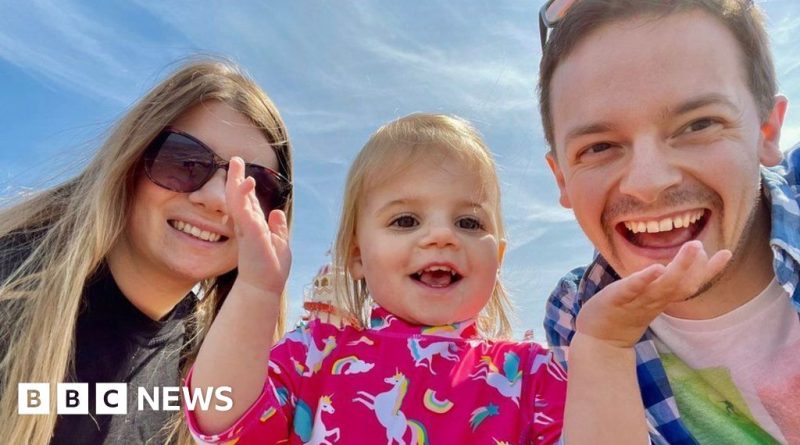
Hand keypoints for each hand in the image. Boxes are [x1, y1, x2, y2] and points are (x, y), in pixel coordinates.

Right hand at [224, 157, 290, 296]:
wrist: (263, 287)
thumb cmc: (270, 269)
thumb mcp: (279, 243)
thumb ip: (277, 227)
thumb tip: (276, 212)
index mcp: (255, 227)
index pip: (249, 203)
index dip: (246, 188)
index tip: (245, 175)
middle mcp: (248, 225)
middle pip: (240, 197)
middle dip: (237, 178)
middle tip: (235, 159)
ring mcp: (247, 228)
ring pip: (238, 200)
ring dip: (238, 181)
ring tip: (237, 163)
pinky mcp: (249, 232)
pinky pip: (244, 210)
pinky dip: (243, 196)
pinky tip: (245, 183)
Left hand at [576, 240, 730, 347]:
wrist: (598, 341)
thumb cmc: (623, 314)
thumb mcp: (647, 299)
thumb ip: (662, 284)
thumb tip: (679, 264)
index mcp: (662, 299)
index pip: (689, 284)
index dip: (708, 271)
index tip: (727, 253)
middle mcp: (654, 301)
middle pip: (680, 286)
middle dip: (695, 267)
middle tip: (703, 245)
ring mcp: (636, 301)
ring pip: (661, 286)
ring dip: (678, 268)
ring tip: (692, 247)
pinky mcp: (616, 300)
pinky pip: (631, 289)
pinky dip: (644, 279)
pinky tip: (655, 268)